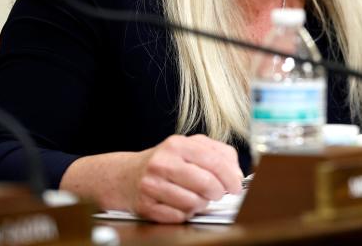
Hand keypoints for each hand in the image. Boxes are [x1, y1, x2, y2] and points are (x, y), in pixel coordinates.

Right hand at [126, 134, 243, 222]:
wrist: (124, 176)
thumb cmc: (163, 162)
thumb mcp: (188, 147)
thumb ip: (216, 154)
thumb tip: (237, 173)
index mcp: (178, 144)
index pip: (216, 161)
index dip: (232, 177)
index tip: (236, 185)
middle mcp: (164, 162)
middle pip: (206, 183)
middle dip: (218, 192)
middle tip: (218, 193)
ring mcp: (152, 184)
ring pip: (193, 202)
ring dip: (201, 204)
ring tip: (197, 198)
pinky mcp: (146, 205)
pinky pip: (178, 216)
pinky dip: (185, 214)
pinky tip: (181, 205)